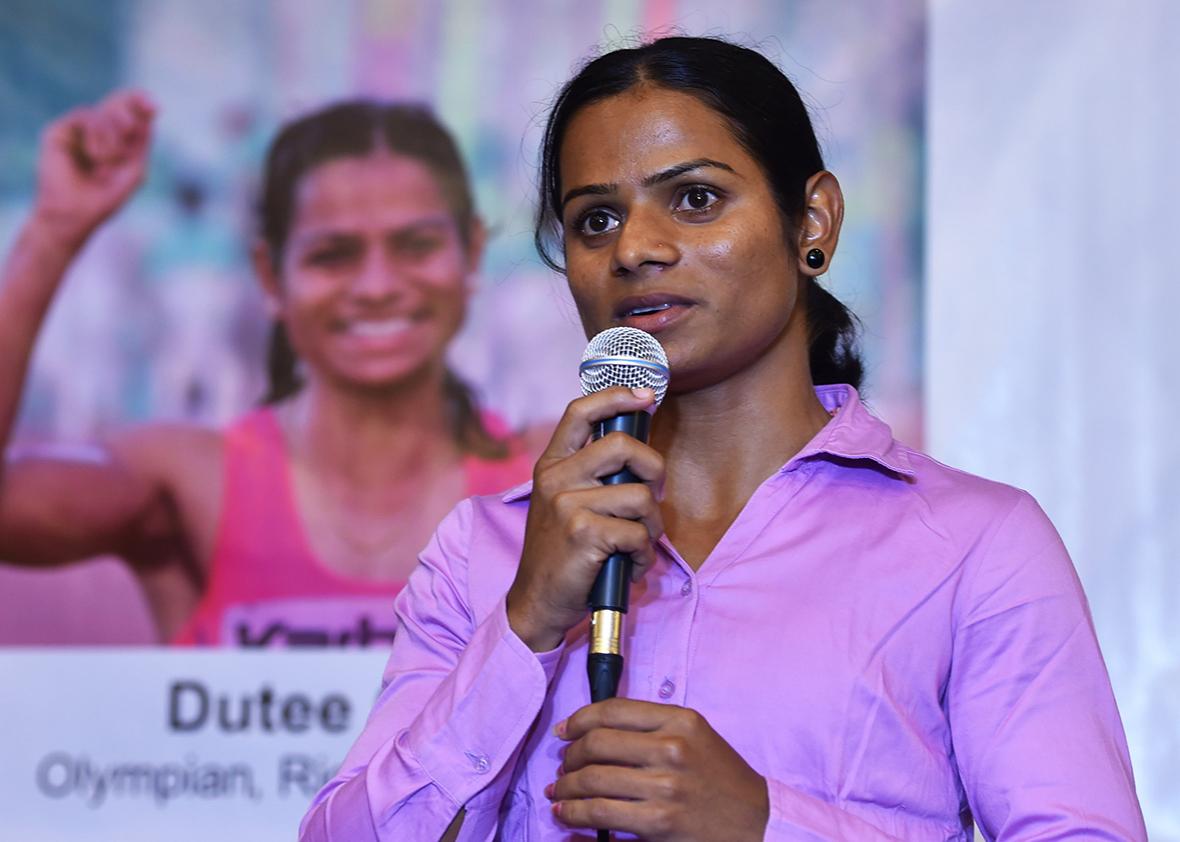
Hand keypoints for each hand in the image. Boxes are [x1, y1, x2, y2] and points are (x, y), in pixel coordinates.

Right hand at [31, 89, 154, 245]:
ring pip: (103, 110)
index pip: (130, 111)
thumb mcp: (134, 171)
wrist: (75, 215)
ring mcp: (78, 130)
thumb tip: (148, 117)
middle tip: (131, 127)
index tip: (154, 106)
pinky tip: (95, 156)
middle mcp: (98, 131)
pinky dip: (97, 135)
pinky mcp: (59, 131)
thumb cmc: (105, 199)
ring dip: (112, 135)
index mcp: (118, 139)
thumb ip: (142, 144)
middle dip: (130, 109)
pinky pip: (85, 115)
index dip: (140, 102)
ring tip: (107, 160)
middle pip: (117, 102)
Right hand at [506, 386, 663, 651]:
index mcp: (551, 465)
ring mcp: (568, 504)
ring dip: (652, 527)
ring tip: (638, 544)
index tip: (646, 397)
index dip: (617, 395)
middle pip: (623, 446)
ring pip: (641, 496)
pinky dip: (644, 556)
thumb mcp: (563, 503)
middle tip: (655, 494)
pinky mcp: (584, 533)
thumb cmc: (561, 553)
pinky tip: (630, 566)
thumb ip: (590, 474)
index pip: (580, 411)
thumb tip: (636, 447)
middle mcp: (555, 478)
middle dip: (655, 469)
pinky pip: (639, 533)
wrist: (537, 602)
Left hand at [548, 699, 769, 840]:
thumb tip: (592, 730)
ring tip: (559, 794)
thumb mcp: (695, 735)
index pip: (612, 710)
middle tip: (562, 768)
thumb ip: (652, 725)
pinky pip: (601, 816)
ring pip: (593, 781)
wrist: (756, 820)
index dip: (578, 719)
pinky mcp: (660, 823)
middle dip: (569, 758)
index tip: (564, 731)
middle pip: (596, 744)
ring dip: (566, 789)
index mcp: (680, 720)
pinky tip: (567, 815)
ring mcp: (666, 787)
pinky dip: (576, 816)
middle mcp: (672, 749)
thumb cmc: (720, 777)